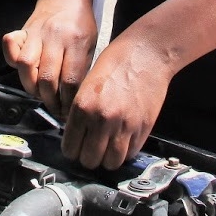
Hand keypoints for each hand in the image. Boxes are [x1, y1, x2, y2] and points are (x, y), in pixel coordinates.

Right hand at [2, 0, 97, 116]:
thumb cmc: (81, 25)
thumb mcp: (90, 46)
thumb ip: (81, 70)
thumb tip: (72, 101)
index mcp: (76, 41)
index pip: (69, 80)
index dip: (67, 101)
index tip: (68, 112)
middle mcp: (54, 37)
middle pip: (46, 77)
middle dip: (50, 100)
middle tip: (55, 109)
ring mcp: (36, 33)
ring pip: (25, 65)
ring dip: (31, 87)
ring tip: (40, 94)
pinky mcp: (23, 31)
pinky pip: (10, 47)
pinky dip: (12, 61)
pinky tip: (24, 72)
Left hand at [60, 28, 173, 170]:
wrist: (146, 53)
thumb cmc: (116, 61)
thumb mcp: (87, 83)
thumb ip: (81, 110)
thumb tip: (77, 133)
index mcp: (83, 106)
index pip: (70, 148)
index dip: (71, 150)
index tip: (74, 148)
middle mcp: (102, 120)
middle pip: (89, 160)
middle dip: (87, 158)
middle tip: (89, 150)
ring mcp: (124, 126)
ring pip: (111, 163)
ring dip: (106, 159)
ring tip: (105, 149)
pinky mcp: (142, 128)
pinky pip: (130, 154)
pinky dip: (124, 153)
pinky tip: (121, 142)